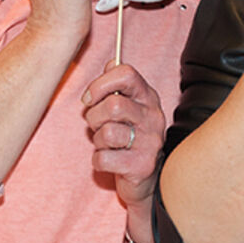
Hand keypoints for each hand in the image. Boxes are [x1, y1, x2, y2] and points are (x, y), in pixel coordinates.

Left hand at [83, 63, 165, 207]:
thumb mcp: (127, 107)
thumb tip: (110, 63)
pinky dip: (98, 161)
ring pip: (107, 133)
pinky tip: (110, 160)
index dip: (100, 84)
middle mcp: (153, 117)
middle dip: (94, 117)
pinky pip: (104, 158)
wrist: (146, 179)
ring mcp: (150, 142)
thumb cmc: (131, 138)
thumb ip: (117, 85)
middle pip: (113, 105)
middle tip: (97, 126)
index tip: (90, 98)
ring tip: (106, 144)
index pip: (126, 74)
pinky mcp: (142, 165)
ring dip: (97, 140)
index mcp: (148, 97)